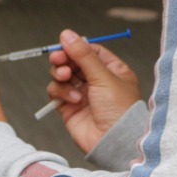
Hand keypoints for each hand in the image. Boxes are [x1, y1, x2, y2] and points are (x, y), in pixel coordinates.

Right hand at [46, 29, 140, 152]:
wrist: (114, 142)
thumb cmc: (119, 110)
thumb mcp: (104, 76)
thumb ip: (83, 55)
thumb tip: (67, 34)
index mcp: (112, 70)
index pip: (89, 51)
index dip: (76, 47)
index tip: (65, 45)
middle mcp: (96, 81)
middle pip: (72, 61)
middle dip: (64, 59)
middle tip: (59, 60)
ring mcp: (82, 94)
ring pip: (61, 75)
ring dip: (61, 74)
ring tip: (66, 78)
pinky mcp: (69, 107)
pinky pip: (56, 91)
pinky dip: (61, 92)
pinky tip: (73, 100)